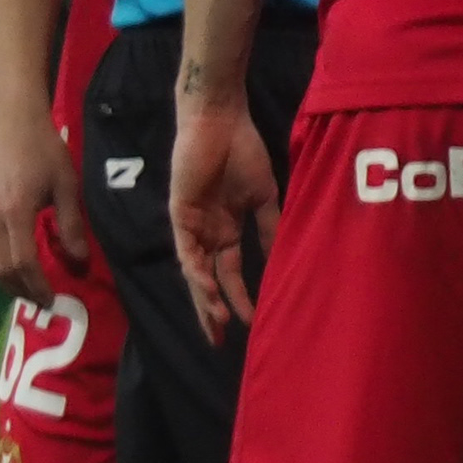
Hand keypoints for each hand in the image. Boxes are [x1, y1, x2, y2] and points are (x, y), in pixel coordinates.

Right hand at [0, 106, 86, 300]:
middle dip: (22, 290)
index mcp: (15, 212)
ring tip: (31, 290)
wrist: (13, 123)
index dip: (37, 285)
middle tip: (43, 301)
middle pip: (1, 269)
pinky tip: (16, 268)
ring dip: (8, 282)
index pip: (22, 262)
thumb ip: (71, 225)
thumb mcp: (66, 186)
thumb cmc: (44, 150)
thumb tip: (79, 260)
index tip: (52, 299)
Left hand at [170, 89, 281, 342]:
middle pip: (208, 281)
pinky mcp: (180, 213)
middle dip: (212, 311)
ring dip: (205, 296)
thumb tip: (282, 258)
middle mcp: (207, 233)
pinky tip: (206, 286)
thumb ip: (268, 228)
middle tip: (217, 342)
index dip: (238, 298)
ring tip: (217, 320)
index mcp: (226, 230)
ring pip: (195, 271)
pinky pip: (187, 248)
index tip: (250, 323)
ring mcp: (192, 224)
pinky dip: (196, 268)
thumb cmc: (243, 151)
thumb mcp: (264, 197)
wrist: (221, 120)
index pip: (230, 274)